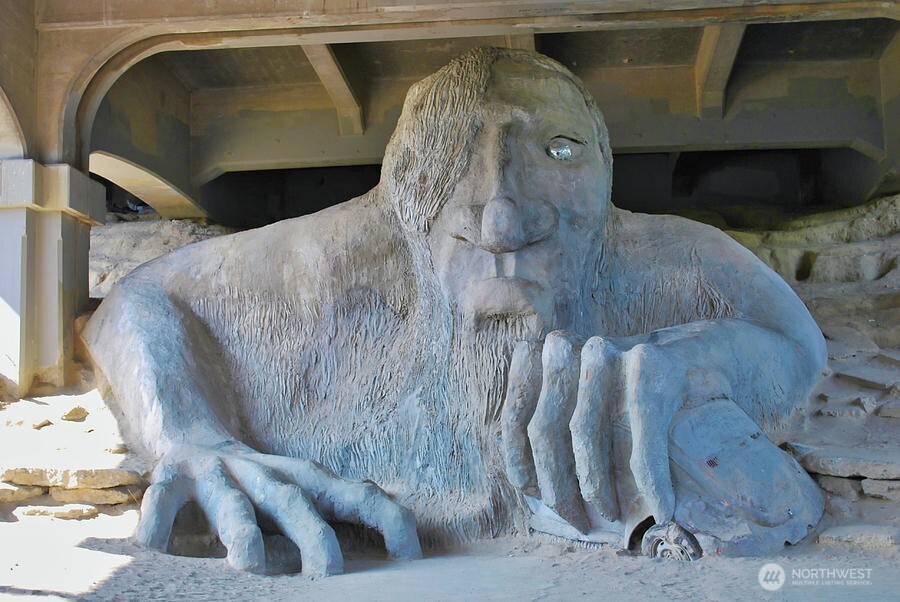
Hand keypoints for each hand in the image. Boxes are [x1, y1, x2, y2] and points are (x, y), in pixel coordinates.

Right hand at [136, 441, 420, 575]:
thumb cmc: (261, 485)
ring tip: (248, 561)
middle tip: (330, 573)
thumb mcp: (303, 495)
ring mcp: (218, 475)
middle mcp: (265, 475)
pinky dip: (158, 522)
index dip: (386, 521)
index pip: (358, 495)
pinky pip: (163, 498)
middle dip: (314, 536)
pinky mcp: (172, 477)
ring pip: (233, 502)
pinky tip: (155, 548)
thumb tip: (399, 553)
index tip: (408, 555)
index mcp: (306, 482)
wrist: (191, 435)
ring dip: (242, 528)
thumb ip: (337, 516)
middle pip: (296, 502)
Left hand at [501, 330, 728, 532]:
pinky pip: (638, 436)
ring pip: (583, 432)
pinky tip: (662, 508)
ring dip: (596, 485)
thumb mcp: (591, 397)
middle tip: (578, 520)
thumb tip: (527, 482)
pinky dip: (650, 480)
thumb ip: (556, 422)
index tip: (534, 496)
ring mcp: (610, 355)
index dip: (519, 463)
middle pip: (546, 429)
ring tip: (612, 514)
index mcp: (550, 354)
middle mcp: (572, 350)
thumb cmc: (642, 390)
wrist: (713, 353)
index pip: (517, 416)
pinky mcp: (650, 370)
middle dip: (558, 486)